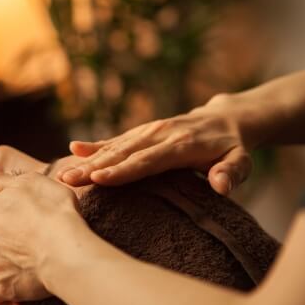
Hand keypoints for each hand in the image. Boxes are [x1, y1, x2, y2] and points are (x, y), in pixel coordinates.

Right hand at [58, 98, 253, 195]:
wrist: (224, 118)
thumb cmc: (232, 146)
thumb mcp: (241, 159)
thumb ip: (232, 172)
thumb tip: (221, 186)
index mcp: (182, 145)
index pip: (148, 161)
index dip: (122, 171)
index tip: (98, 180)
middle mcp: (160, 134)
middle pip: (123, 154)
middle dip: (93, 167)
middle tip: (67, 180)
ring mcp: (148, 131)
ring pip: (115, 147)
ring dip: (88, 160)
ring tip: (63, 173)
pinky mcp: (141, 132)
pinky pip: (116, 140)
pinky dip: (95, 145)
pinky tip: (73, 149)